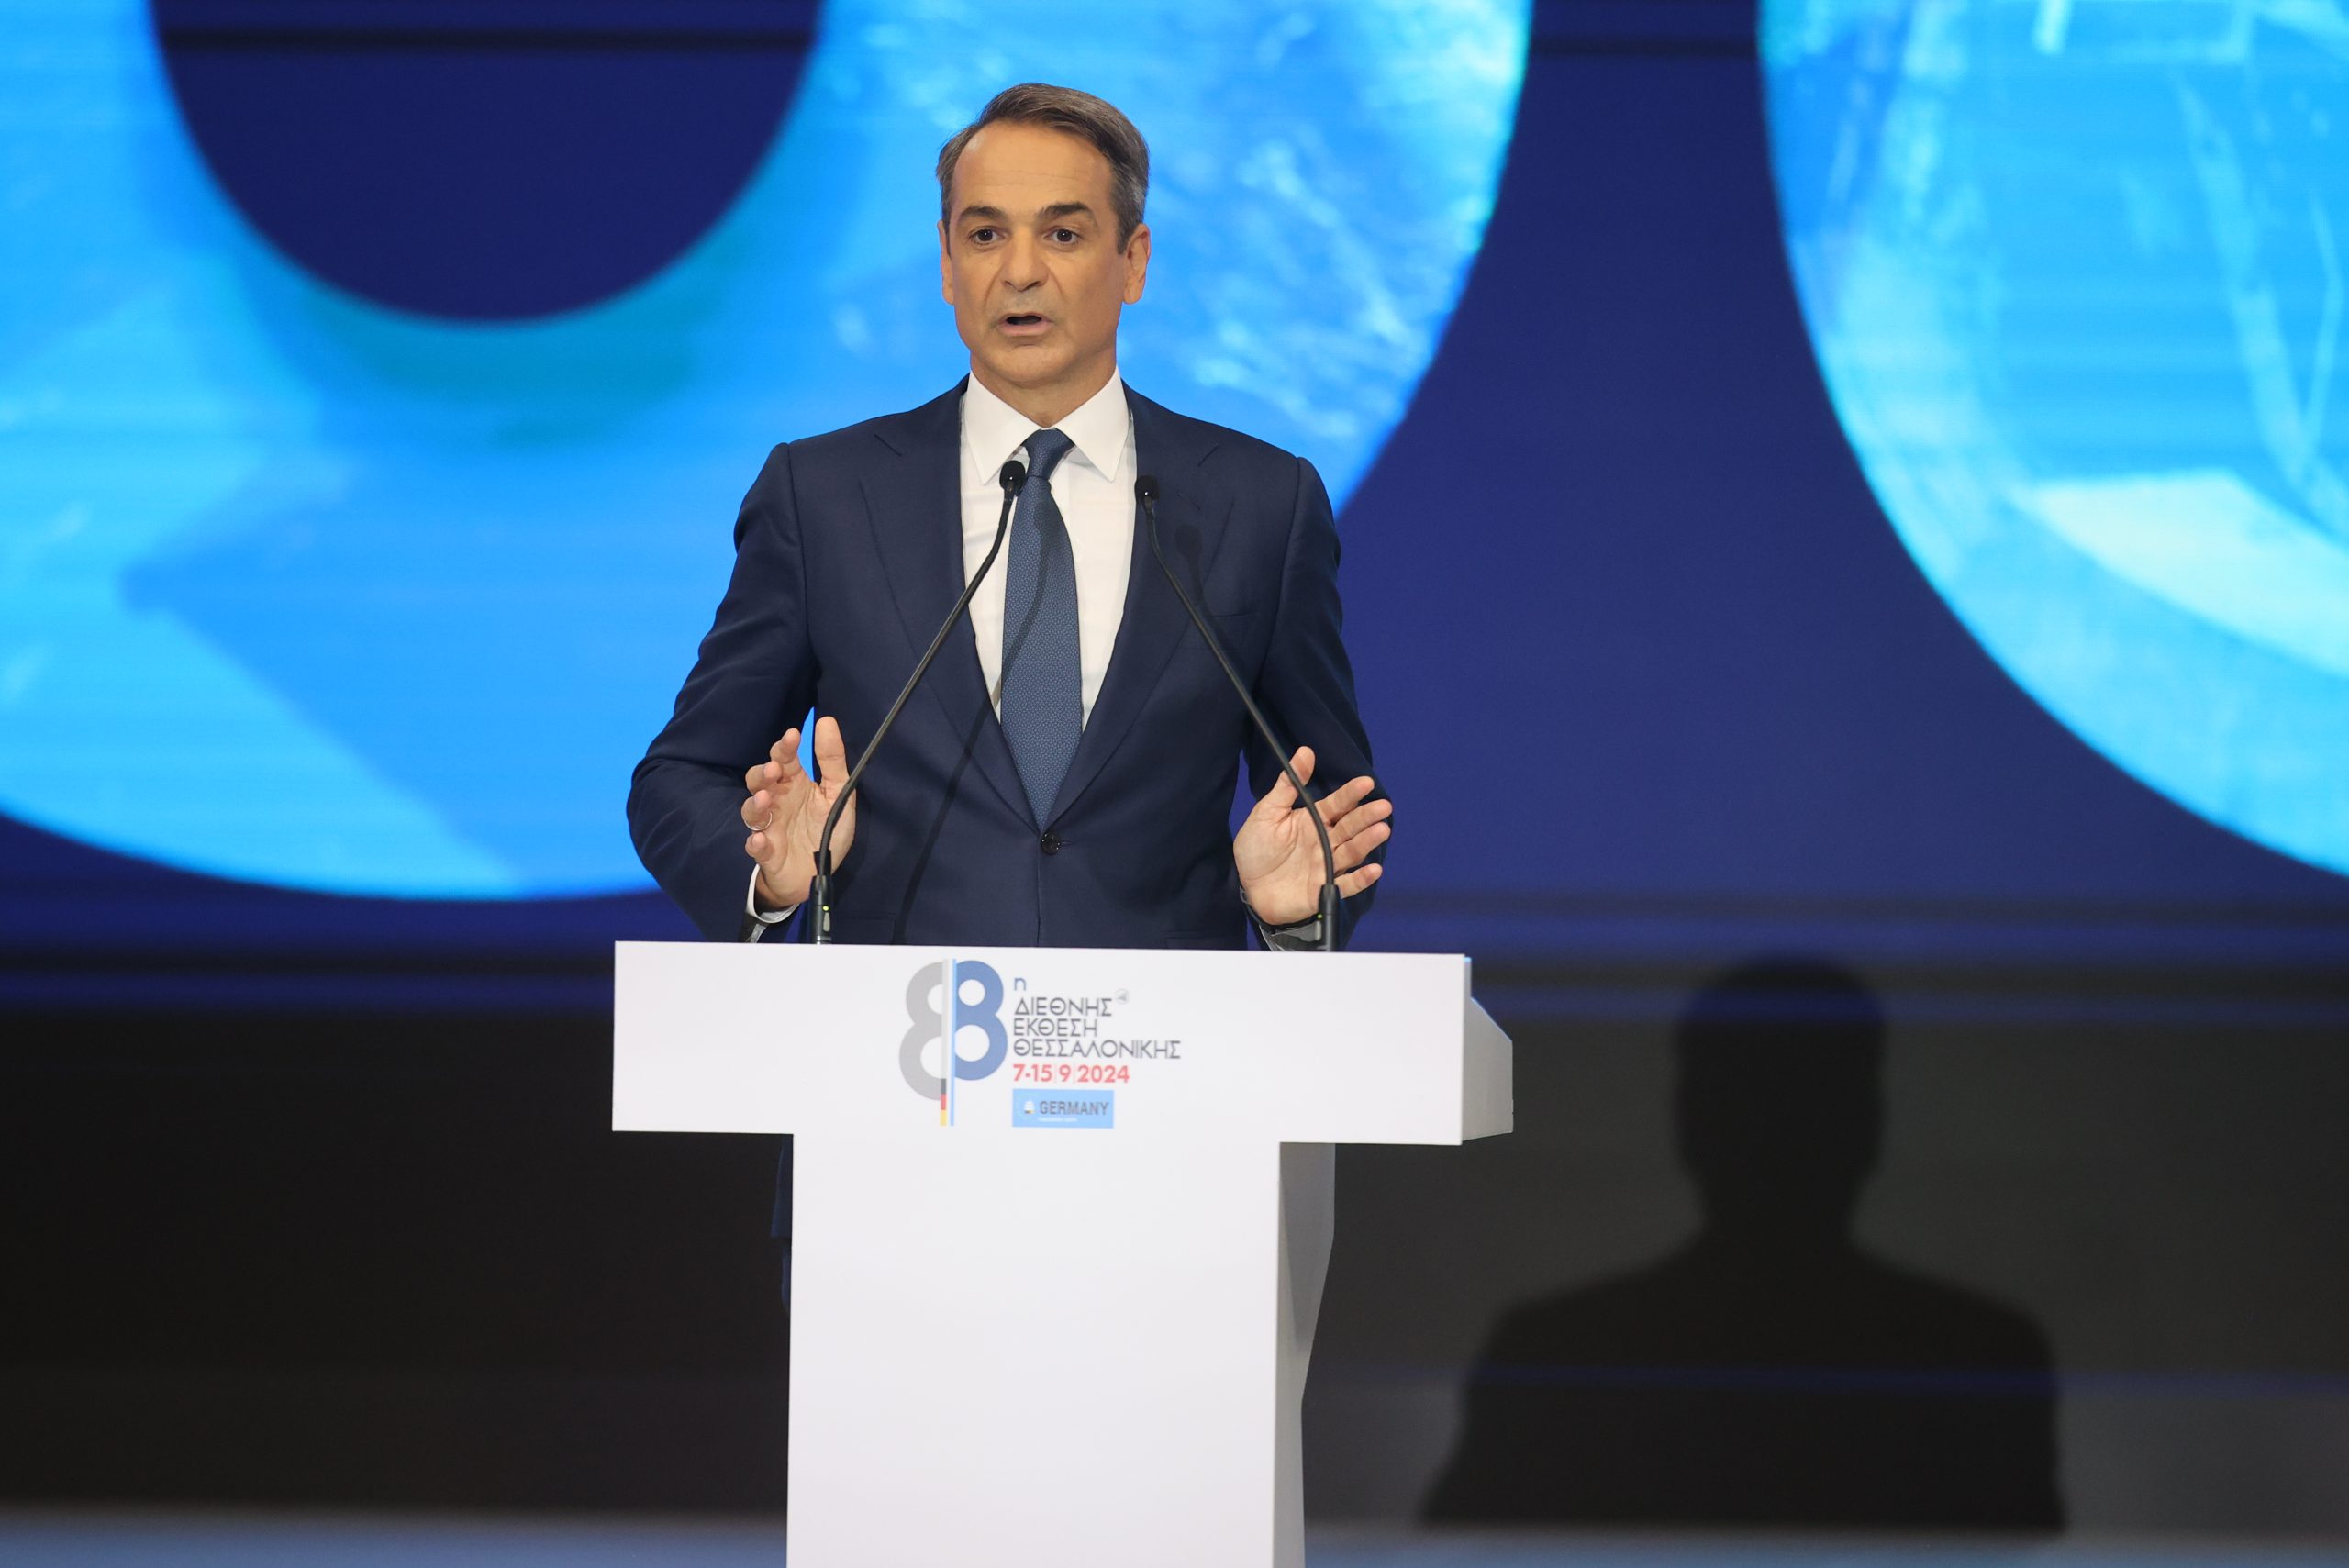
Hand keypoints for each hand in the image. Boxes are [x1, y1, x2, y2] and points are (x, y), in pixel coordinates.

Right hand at [741, 716, 853, 909]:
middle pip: (759, 780)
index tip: (793, 735)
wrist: (816, 874)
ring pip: (752, 810)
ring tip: (765, 798)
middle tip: (775, 769)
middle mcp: (777, 802)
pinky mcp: (766, 853)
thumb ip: (833, 761)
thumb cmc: (824, 830)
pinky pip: (755, 847)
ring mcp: (769, 827)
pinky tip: (760, 840)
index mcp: (794, 785)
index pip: (784, 759)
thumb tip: (827, 721)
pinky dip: (755, 843)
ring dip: (755, 804)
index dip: (785, 747)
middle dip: (763, 773)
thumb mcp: (838, 794)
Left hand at [1232, 746, 1388, 926]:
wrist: (1247, 887)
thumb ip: (1288, 785)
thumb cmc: (1257, 849)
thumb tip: (1305, 751)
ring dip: (1367, 842)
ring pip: (1351, 852)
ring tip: (1382, 830)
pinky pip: (1345, 884)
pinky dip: (1360, 879)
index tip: (1366, 783)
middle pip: (1350, 827)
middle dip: (1367, 816)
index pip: (1337, 804)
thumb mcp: (1268, 812)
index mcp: (1314, 820)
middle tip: (1383, 806)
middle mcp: (1325, 841)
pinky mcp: (1323, 889)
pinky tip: (1374, 870)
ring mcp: (1326, 865)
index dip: (1351, 794)